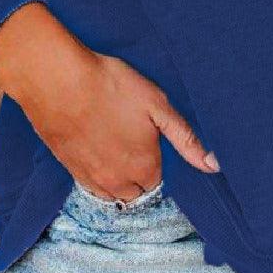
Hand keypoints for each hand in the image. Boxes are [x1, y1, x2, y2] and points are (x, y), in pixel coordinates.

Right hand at [0, 2, 218, 200]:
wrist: (57, 79)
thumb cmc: (110, 86)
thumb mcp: (158, 105)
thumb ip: (186, 138)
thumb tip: (215, 166)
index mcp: (145, 169)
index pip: (160, 182)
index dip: (159, 159)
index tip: (154, 140)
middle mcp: (118, 183)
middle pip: (137, 192)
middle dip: (141, 174)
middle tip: (136, 142)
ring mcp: (90, 179)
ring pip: (113, 193)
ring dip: (119, 178)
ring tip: (117, 145)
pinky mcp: (68, 168)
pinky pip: (90, 186)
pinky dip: (98, 174)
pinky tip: (97, 147)